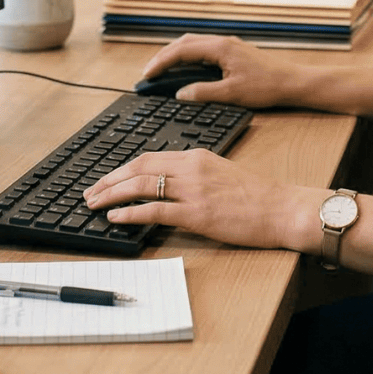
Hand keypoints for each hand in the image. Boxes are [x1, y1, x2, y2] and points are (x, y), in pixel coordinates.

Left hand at [83, 147, 324, 251]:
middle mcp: (191, 168)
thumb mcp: (221, 174)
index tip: (106, 179)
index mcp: (196, 156)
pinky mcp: (198, 214)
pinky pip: (155, 210)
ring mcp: (194, 190)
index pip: (148, 158)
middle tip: (90, 192)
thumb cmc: (257, 197)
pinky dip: (131, 212)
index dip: (121, 169)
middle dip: (109, 180)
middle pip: (138, 167)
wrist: (282, 208)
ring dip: (112, 195)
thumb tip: (166, 187)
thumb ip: (194, 175)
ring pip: (141, 185)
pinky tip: (116, 217)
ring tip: (95, 204)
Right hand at [141, 34, 308, 107]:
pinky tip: (184, 69)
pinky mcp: (233, 52)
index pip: (181, 51)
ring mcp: (228, 45)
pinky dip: (188, 57)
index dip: (161, 63)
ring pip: (193, 44)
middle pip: (184, 43)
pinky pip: (203, 50)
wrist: (292, 82)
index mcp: (219, 48)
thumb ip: (203, 92)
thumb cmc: (267, 86)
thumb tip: (180, 94)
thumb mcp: (232, 94)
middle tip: (148, 73)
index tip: (147, 75)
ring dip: (175, 55)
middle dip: (163, 57)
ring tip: (161, 70)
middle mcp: (222, 42)